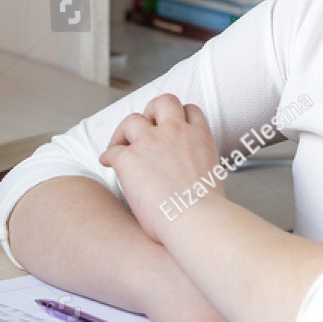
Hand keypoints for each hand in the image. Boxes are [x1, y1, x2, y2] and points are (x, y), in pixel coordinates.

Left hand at [99, 94, 222, 242]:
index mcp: (200, 138)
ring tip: (121, 144)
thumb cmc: (206, 212)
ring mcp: (151, 142)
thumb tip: (191, 181)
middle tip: (145, 128)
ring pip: (132, 119)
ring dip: (124, 131)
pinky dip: (109, 156)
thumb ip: (199, 168)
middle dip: (151, 112)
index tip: (169, 127)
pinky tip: (109, 163)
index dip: (178, 116)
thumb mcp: (214, 179)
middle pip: (163, 102)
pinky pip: (113, 150)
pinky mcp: (129, 158)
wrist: (196, 219)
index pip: (190, 111)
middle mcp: (176, 133)